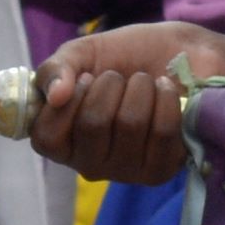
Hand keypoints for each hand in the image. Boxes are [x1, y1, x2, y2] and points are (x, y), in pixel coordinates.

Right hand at [26, 23, 224, 183]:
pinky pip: (163, 132)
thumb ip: (55, 69)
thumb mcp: (81, 55)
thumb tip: (55, 95)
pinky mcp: (162, 170)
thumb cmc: (122, 58)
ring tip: (145, 81)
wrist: (177, 53)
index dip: (69, 101)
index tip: (87, 78)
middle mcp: (90, 164)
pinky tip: (167, 90)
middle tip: (120, 77)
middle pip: (93, 124)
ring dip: (140, 87)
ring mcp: (126, 171)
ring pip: (130, 124)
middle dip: (110, 84)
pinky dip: (166, 99)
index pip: (47, 138)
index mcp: (62, 141)